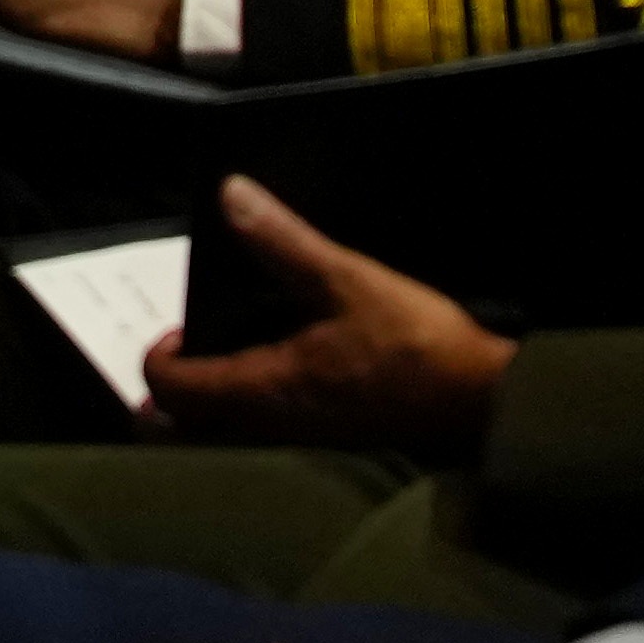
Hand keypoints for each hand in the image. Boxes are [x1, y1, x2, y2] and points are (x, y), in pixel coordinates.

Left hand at [136, 175, 513, 456]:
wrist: (485, 407)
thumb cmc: (421, 351)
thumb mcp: (348, 280)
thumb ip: (283, 242)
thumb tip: (232, 196)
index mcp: (262, 390)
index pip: (170, 389)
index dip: (158, 354)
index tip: (177, 324)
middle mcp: (269, 429)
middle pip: (184, 426)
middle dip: (172, 391)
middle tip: (188, 347)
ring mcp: (297, 444)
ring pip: (223, 435)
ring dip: (209, 402)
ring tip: (229, 350)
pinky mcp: (325, 446)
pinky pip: (262, 435)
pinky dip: (248, 408)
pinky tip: (281, 367)